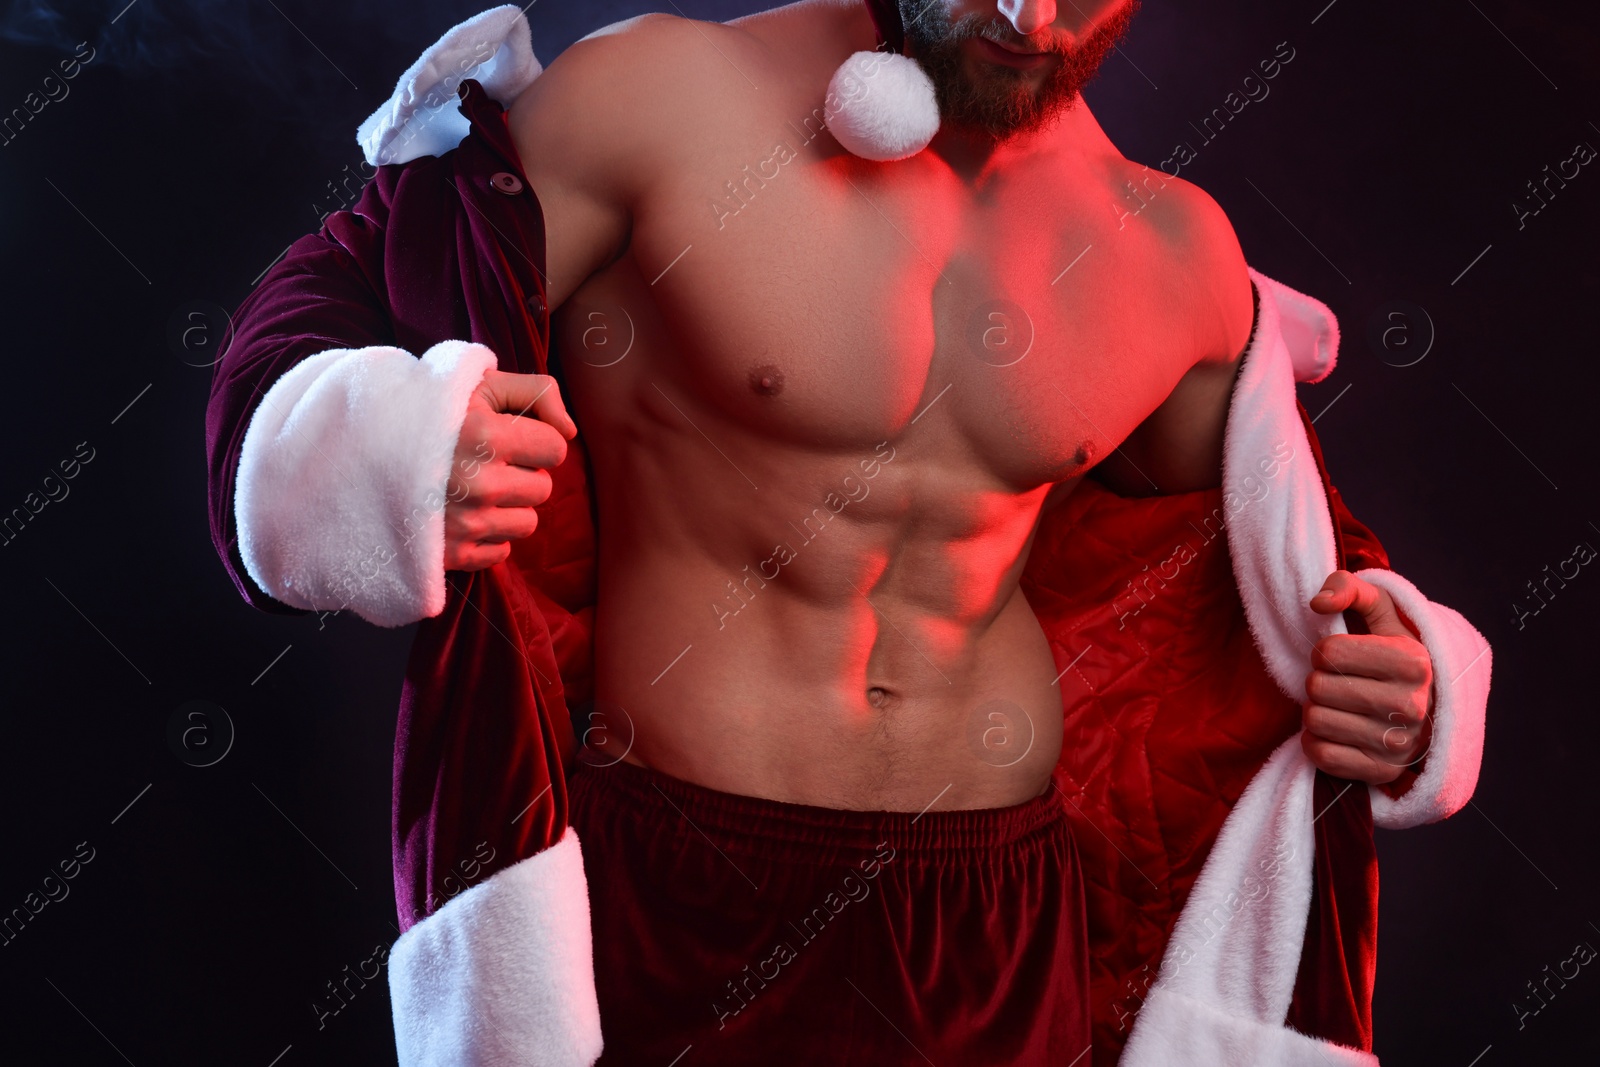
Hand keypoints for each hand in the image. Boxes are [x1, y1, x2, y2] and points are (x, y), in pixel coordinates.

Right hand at [443, 370, 577, 571]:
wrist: (360, 453)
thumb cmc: (430, 413)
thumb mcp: (480, 384)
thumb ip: (536, 391)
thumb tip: (570, 431)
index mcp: (486, 435)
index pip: (555, 448)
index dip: (537, 439)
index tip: (509, 435)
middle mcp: (478, 484)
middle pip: (543, 487)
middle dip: (522, 473)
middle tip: (485, 462)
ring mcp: (465, 522)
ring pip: (527, 522)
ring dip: (508, 506)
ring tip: (472, 487)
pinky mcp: (453, 554)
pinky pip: (501, 550)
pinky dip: (487, 535)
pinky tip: (461, 512)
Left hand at [1301, 570, 1433, 784]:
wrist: (1424, 710)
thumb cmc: (1390, 654)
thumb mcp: (1379, 611)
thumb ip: (1349, 588)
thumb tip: (1318, 603)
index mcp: (1413, 662)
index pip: (1328, 652)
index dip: (1323, 651)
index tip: (1339, 656)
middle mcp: (1411, 706)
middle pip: (1318, 687)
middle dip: (1318, 681)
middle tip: (1337, 683)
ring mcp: (1398, 743)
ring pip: (1315, 721)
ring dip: (1316, 711)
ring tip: (1338, 705)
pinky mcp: (1381, 772)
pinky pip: (1320, 754)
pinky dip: (1315, 741)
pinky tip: (1335, 730)